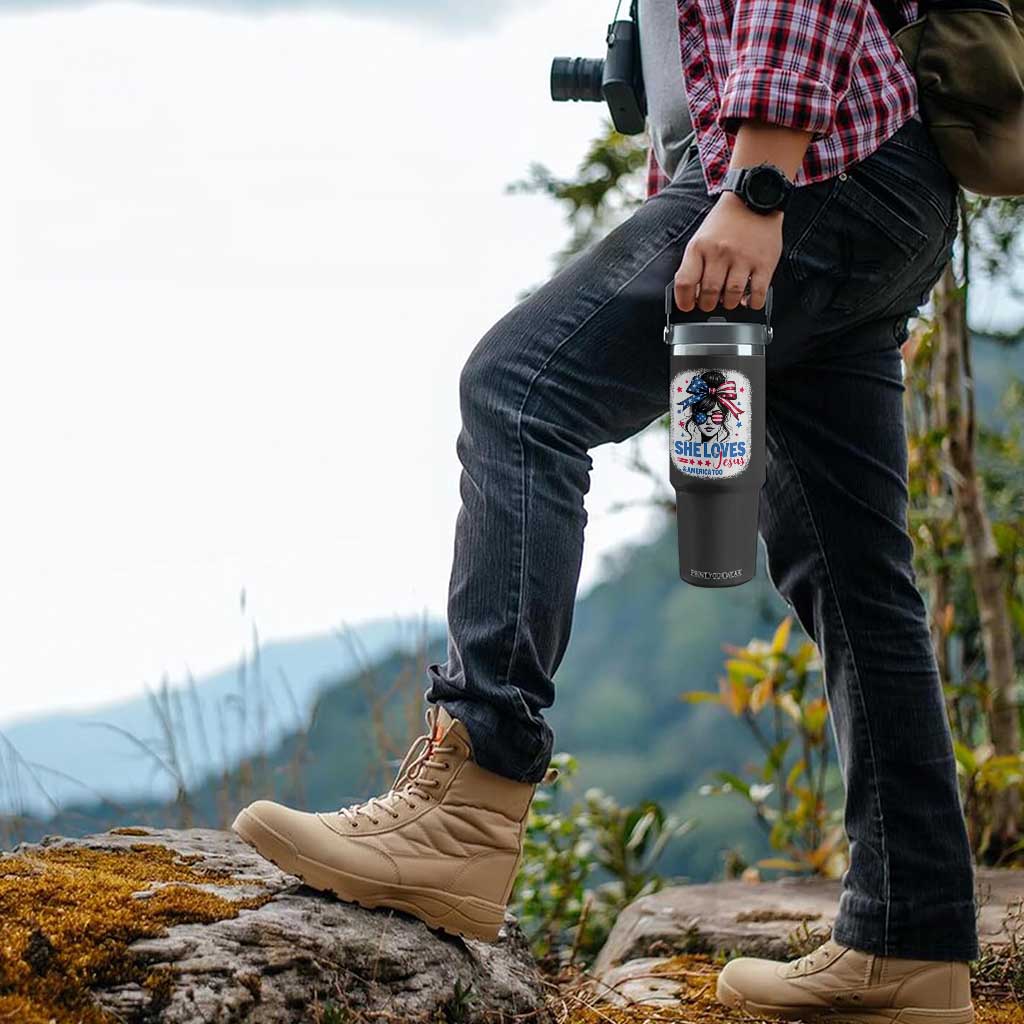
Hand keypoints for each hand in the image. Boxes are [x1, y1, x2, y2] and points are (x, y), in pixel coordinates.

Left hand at [673, 191, 781, 312]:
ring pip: (732, 296)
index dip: (684, 300)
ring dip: (729, 304)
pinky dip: (752, 303)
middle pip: (709, 293)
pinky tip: (749, 300)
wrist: (754, 199)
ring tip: (729, 300)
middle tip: (710, 304)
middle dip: (707, 305)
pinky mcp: (764, 263)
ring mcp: (743, 258)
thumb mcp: (701, 238)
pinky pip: (757, 293)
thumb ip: (695, 263)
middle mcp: (720, 253)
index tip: (688, 306)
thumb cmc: (725, 222)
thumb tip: (692, 294)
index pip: (685, 282)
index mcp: (700, 247)